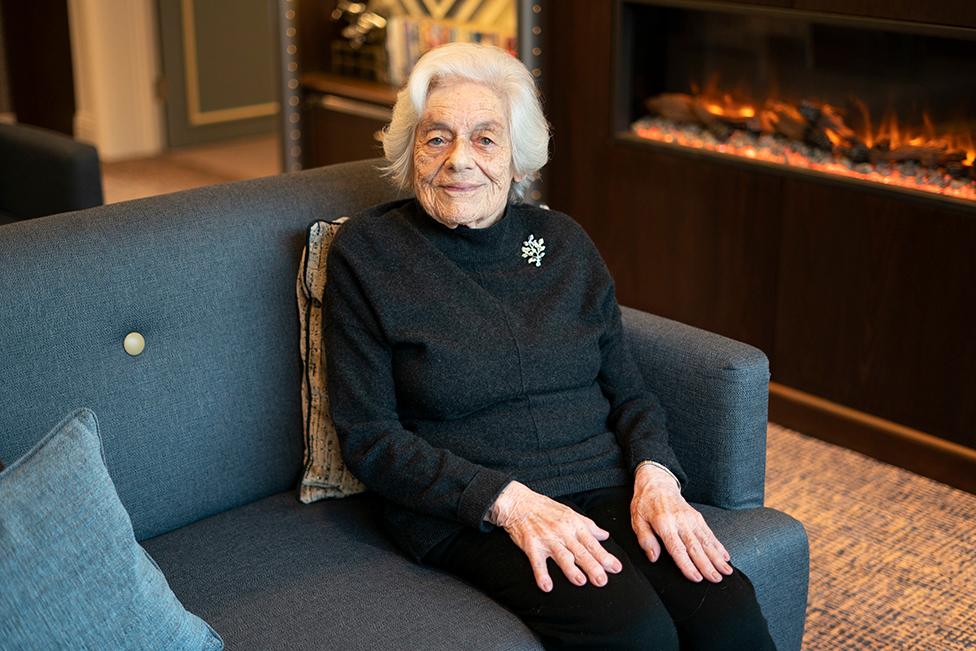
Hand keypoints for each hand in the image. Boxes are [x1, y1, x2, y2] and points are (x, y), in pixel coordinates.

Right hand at [488, 481, 622, 591]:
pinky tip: (546, 586)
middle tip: (602, 580)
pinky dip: (541, 574)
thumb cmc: (545, 508)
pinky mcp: (531, 545)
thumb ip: (589, 525)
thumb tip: (605, 536)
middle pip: (580, 551)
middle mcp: (562, 532)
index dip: (604, 556)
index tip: (616, 568)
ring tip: (580, 581)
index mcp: (574, 525)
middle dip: (592, 566)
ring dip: (570, 569)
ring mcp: (547, 539)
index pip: (592, 543)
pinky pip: (537, 562)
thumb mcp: (570, 513)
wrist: (519, 503)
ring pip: (562, 556)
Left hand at [630, 465, 732, 582]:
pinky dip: (718, 546)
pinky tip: (725, 557)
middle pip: (695, 547)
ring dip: (717, 557)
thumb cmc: (645, 504)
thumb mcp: (637, 520)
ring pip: (706, 541)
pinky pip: (709, 533)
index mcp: (664, 524)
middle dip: (707, 565)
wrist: (657, 483)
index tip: (696, 578)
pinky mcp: (697, 517)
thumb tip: (654, 557)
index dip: (687, 564)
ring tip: (726, 571)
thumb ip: (645, 540)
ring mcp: (691, 519)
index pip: (677, 548)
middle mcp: (680, 521)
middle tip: (716, 579)